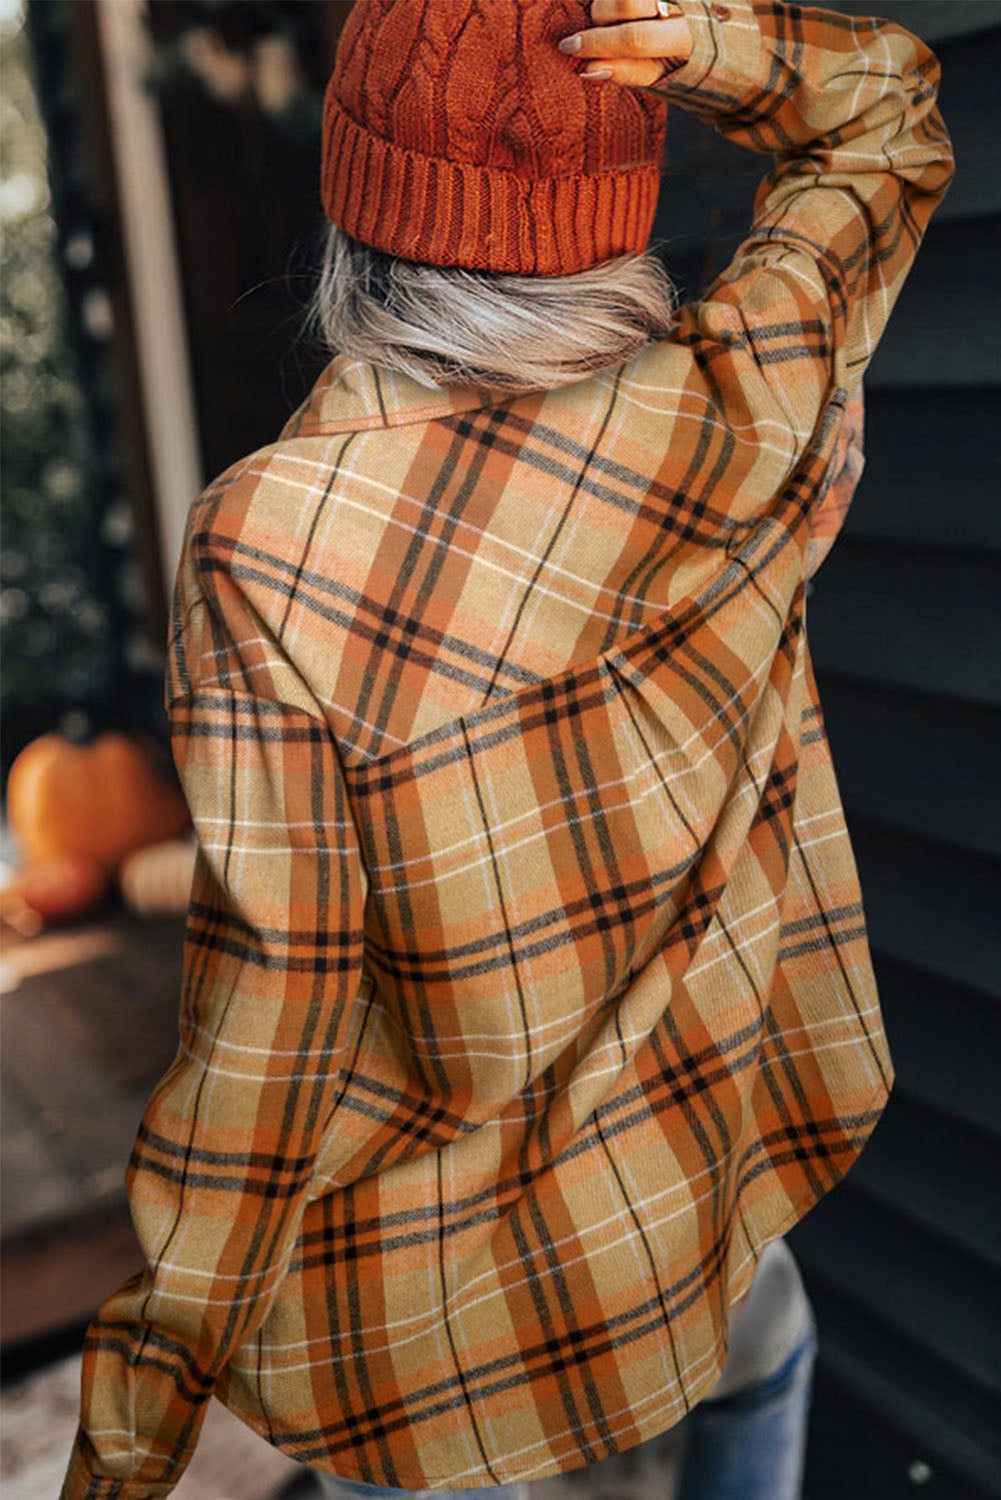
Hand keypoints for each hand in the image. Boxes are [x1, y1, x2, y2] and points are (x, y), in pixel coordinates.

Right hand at [557, 0, 693, 90]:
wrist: (721, 29)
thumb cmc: (687, 57)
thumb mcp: (662, 73)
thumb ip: (628, 72)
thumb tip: (588, 70)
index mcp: (686, 36)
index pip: (635, 38)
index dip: (598, 43)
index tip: (569, 47)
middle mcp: (683, 3)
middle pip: (626, 1)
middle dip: (600, 17)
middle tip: (594, 31)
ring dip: (607, 3)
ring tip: (611, 18)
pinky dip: (616, 3)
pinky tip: (612, 12)